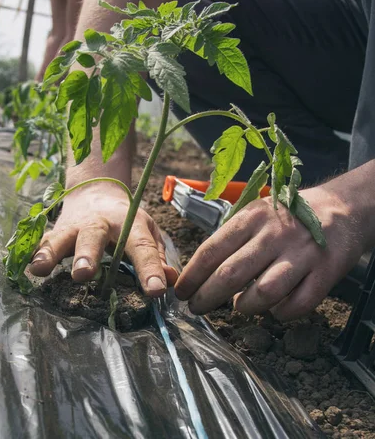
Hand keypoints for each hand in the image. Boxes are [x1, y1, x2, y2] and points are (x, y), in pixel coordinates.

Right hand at [29, 185, 177, 296]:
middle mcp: (101, 224)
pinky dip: (35, 252)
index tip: (156, 291)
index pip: (142, 246)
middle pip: (93, 237)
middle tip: (84, 274)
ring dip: (53, 252)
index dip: (150, 268)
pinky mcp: (56, 232)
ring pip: (62, 238)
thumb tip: (170, 282)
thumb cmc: (126, 221)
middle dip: (87, 255)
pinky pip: (43, 241)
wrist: (96, 191)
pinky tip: (29, 266)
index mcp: (130, 224)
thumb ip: (157, 256)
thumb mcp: (147, 231)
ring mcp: (75, 226)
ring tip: (42, 268)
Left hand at [175, 183, 366, 319]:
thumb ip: (232, 238)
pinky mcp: (325, 272)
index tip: (181, 291)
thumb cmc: (288, 216)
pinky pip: (298, 304)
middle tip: (196, 309)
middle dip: (207, 296)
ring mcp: (301, 254)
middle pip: (231, 274)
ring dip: (245, 307)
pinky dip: (282, 314)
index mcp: (252, 218)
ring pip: (264, 293)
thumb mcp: (256, 213)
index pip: (212, 249)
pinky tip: (274, 310)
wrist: (341, 208)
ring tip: (238, 308)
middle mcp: (274, 235)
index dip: (192, 275)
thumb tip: (202, 272)